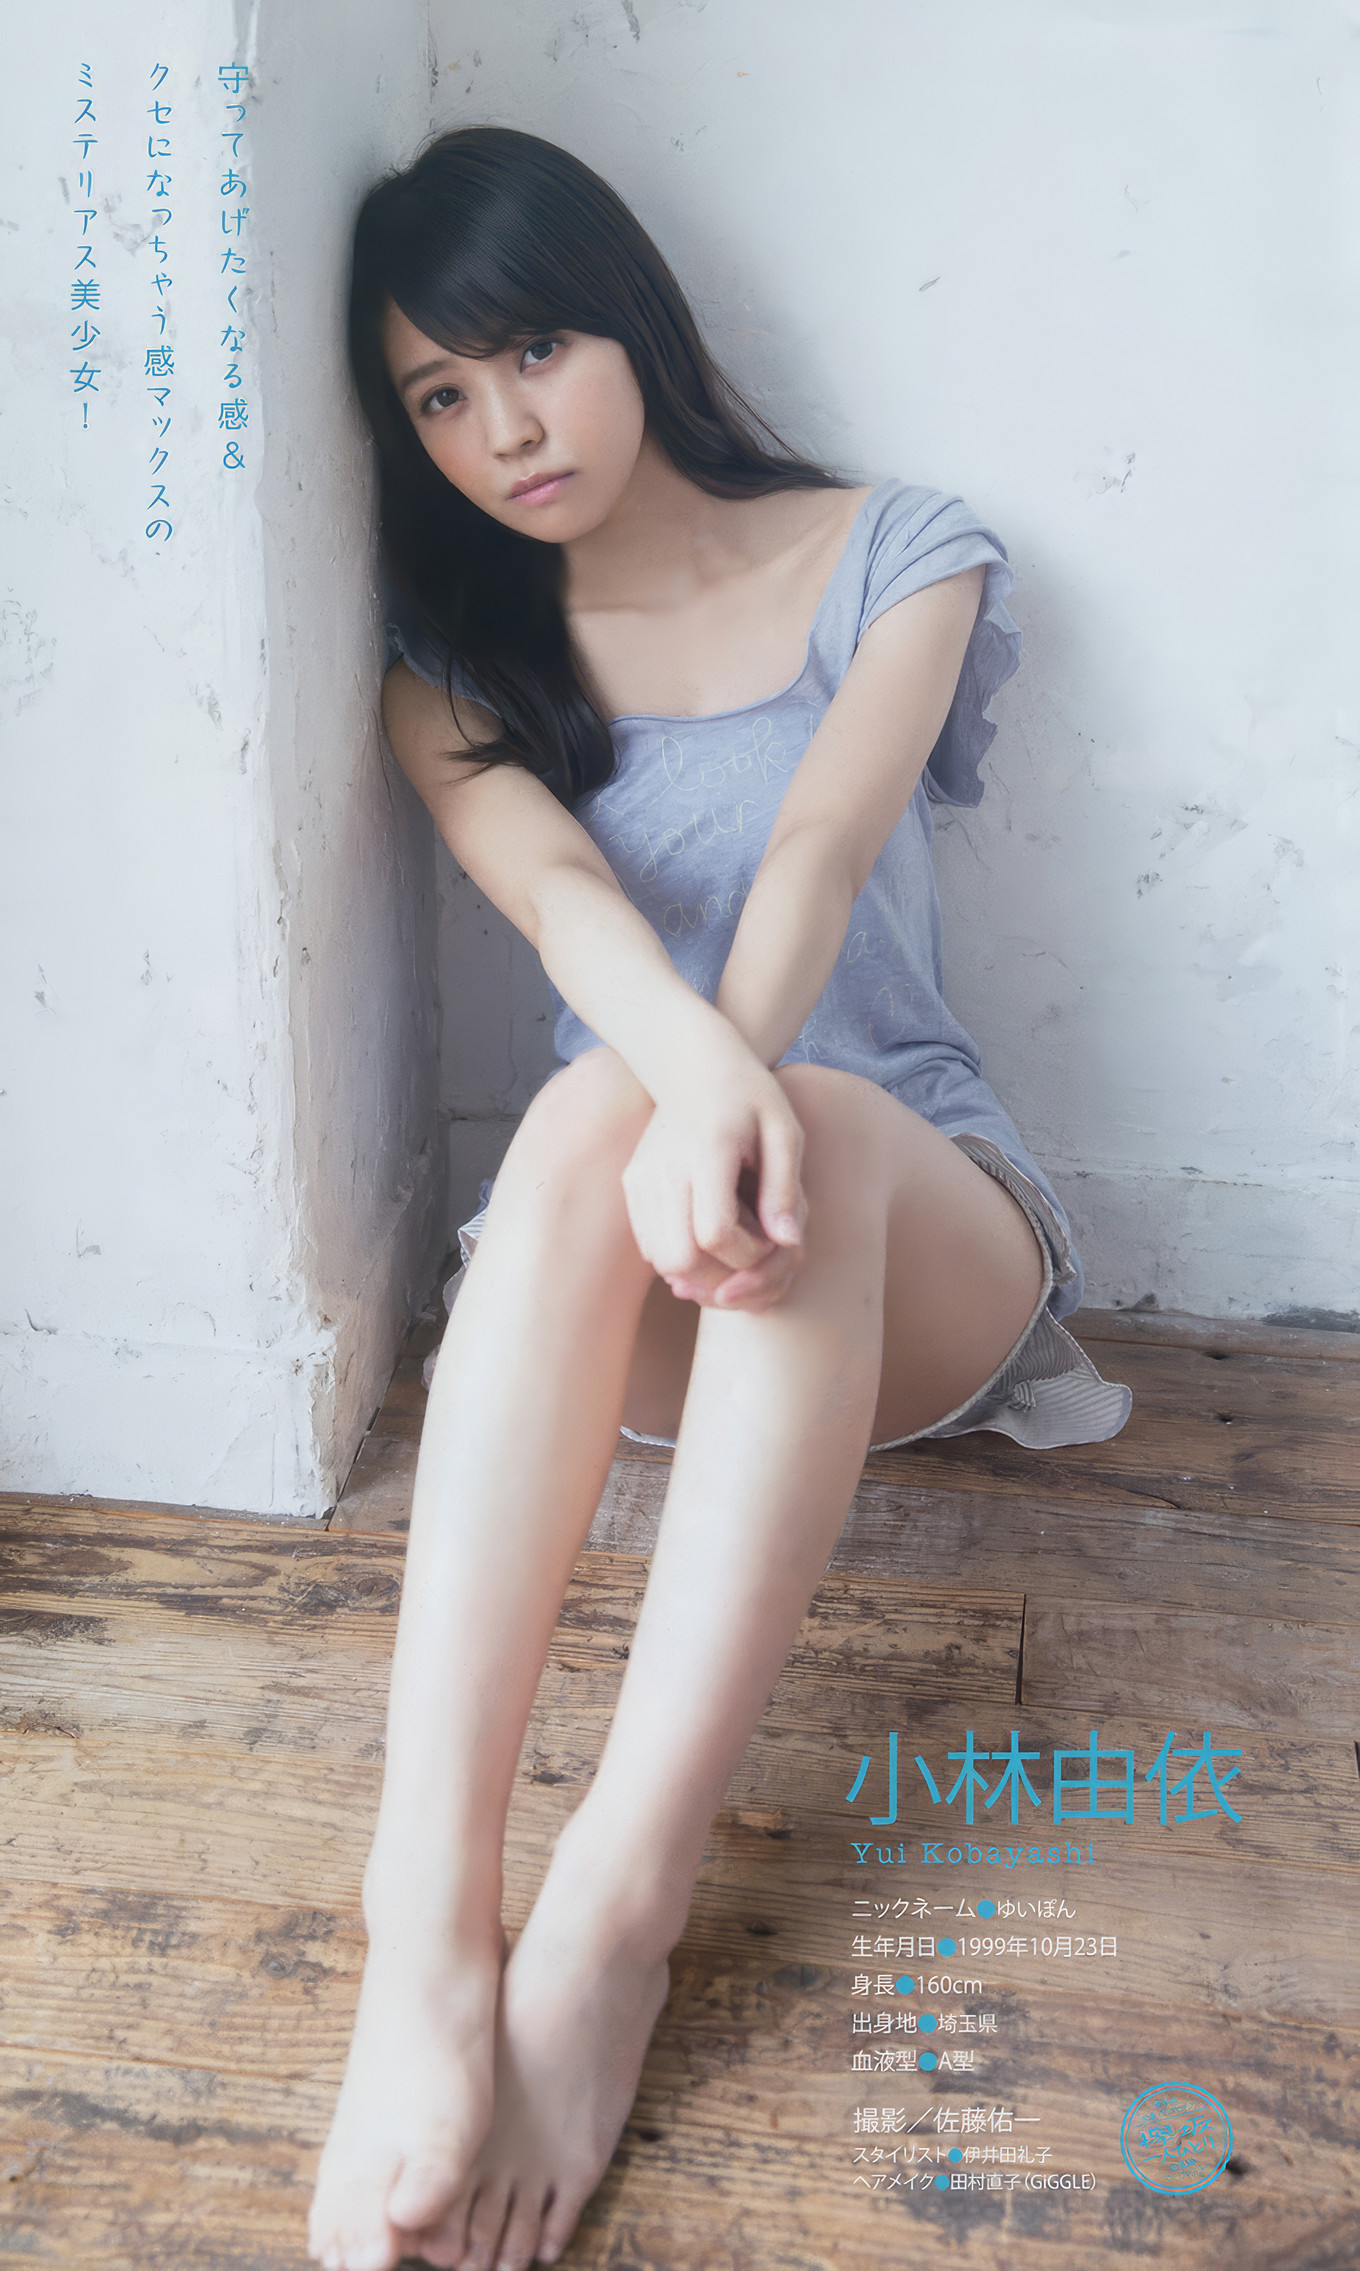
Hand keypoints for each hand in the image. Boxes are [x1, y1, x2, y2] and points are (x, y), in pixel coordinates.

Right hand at [621, 1059, 806, 1312]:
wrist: (691, 1062)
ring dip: (700, 1269)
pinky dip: (680, 1255)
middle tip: (751, 1251)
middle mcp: (664, 1169)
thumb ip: (785, 1188)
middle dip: (723, 1272)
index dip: (748, 1254)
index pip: (715, 1235)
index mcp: (706, 1153)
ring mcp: (640, 1178)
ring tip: (732, 1243)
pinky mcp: (632, 1185)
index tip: (770, 1238)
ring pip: (661, 1260)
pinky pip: (651, 1246)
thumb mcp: (784, 1131)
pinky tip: (707, 1234)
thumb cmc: (749, 1096)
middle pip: (681, 1259)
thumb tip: (788, 1243)